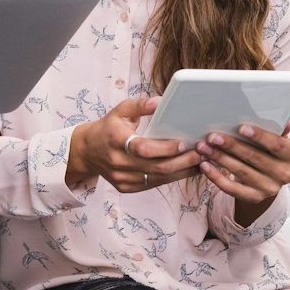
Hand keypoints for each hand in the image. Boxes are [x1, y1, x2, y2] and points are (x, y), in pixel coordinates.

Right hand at [66, 96, 200, 193]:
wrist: (86, 152)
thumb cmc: (108, 128)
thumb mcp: (120, 111)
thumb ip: (140, 105)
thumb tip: (162, 102)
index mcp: (115, 140)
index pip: (143, 148)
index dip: (166, 148)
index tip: (185, 143)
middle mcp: (117, 162)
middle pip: (156, 167)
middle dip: (183, 161)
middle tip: (203, 153)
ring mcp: (121, 177)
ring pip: (159, 179)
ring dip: (183, 171)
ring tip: (201, 161)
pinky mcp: (126, 187)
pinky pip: (154, 184)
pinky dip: (173, 178)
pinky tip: (187, 169)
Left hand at [196, 120, 289, 210]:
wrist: (267, 178)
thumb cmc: (267, 151)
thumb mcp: (275, 140)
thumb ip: (276, 130)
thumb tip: (287, 120)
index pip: (277, 144)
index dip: (260, 136)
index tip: (241, 127)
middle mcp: (285, 174)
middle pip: (255, 157)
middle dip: (232, 146)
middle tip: (212, 137)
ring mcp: (270, 188)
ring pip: (241, 172)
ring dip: (220, 158)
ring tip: (203, 148)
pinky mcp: (255, 197)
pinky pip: (233, 189)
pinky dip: (216, 177)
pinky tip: (204, 166)